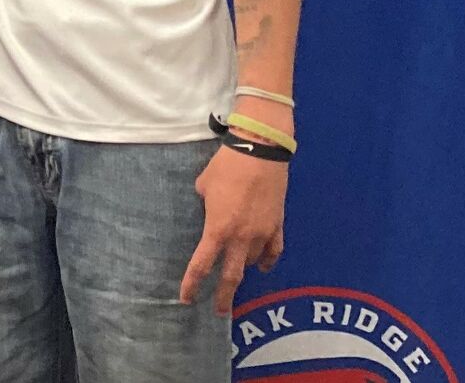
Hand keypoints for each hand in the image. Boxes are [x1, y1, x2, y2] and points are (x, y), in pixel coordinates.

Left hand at [180, 143, 286, 312]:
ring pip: (252, 263)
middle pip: (231, 277)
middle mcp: (240, 238)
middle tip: (219, 311)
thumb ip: (206, 205)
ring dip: (243, 269)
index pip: (202, 264)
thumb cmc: (226, 167)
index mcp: (217, 228)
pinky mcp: (278, 226)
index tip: (186, 299)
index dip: (192, 283)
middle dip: (223, 297)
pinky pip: (273, 252)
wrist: (260, 152)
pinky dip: (267, 261)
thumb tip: (211, 210)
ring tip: (236, 274)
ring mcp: (262, 234)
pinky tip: (263, 266)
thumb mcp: (204, 186)